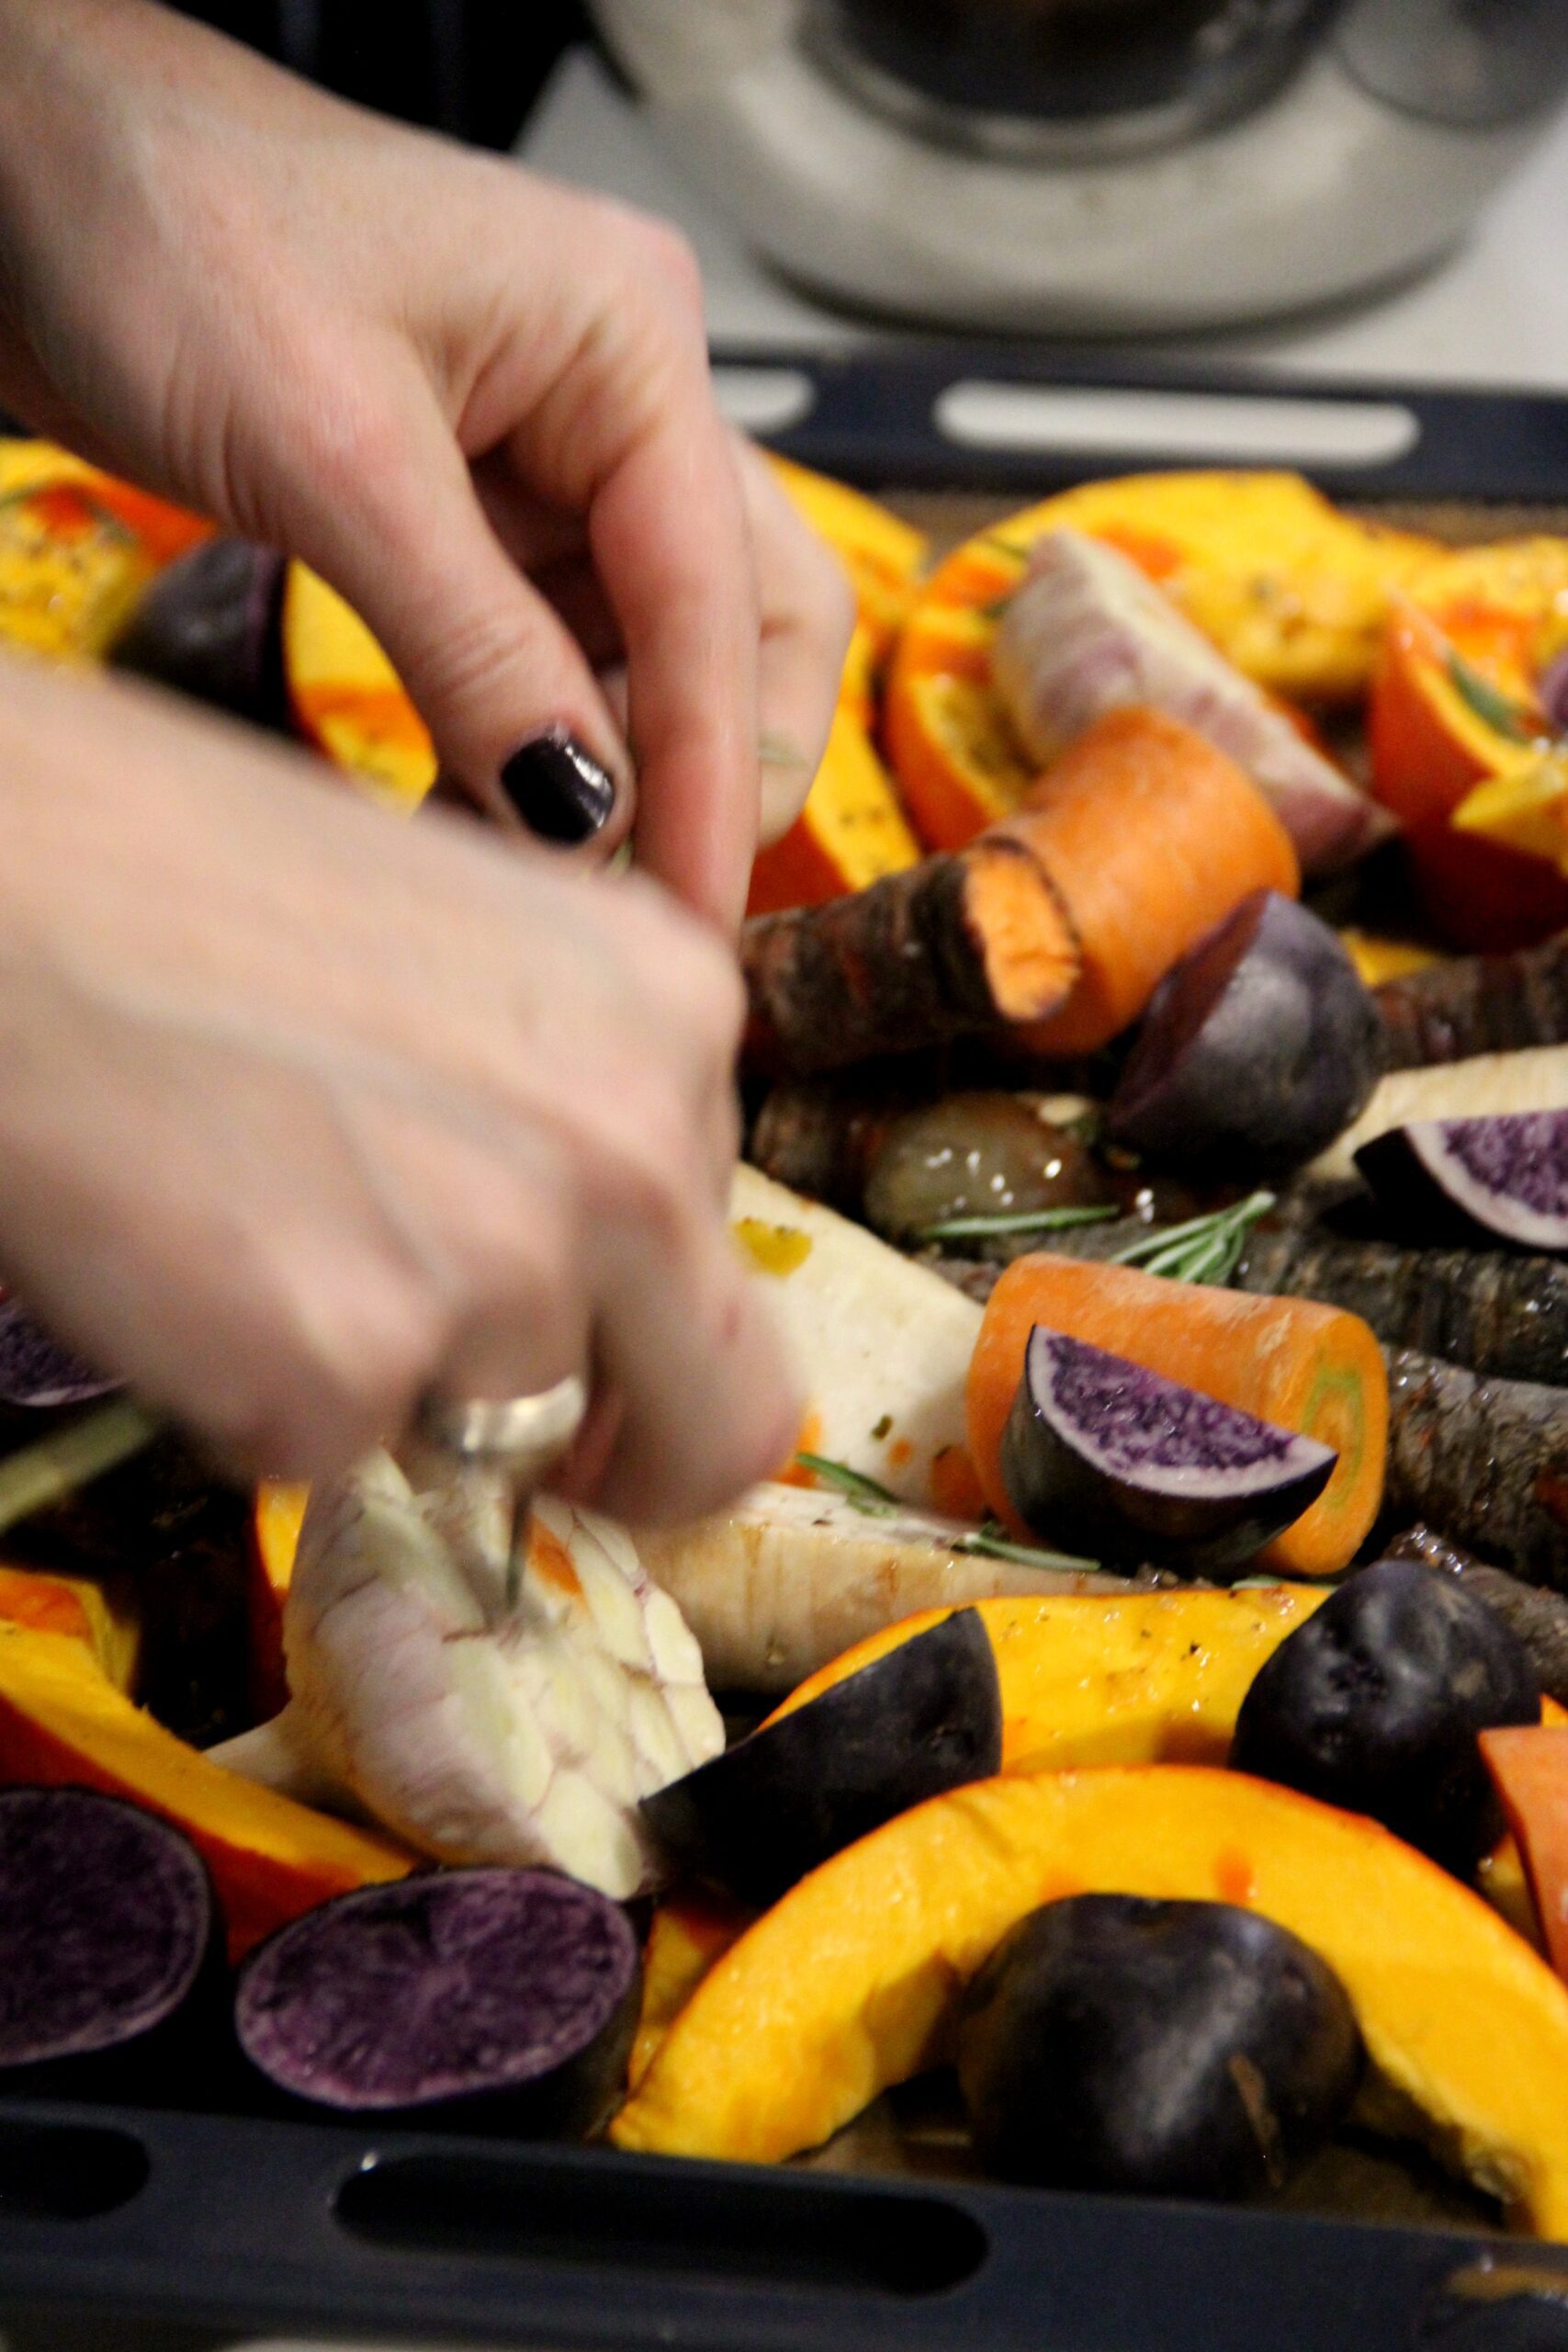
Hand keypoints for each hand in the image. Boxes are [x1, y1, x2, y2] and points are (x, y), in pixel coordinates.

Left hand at [0, 0, 849, 925]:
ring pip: (640, 659)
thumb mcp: (329, 453)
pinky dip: (518, 753)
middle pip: (740, 625)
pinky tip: (473, 825)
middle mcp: (616, 399)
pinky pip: (538, 660)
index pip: (719, 597)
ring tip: (528, 891)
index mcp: (627, 340)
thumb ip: (474, 648)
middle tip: (641, 914)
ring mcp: (548, 457)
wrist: (8, 160)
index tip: (687, 924)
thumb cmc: (155, 220)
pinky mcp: (469, 512)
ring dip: (597, 781)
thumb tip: (580, 818)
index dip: (714, 776)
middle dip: (704, 774)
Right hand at [0, 655, 800, 1513]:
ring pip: (493, 1420)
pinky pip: (327, 1449)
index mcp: (676, 1010)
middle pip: (715, 1414)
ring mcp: (500, 1276)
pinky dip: (252, 1391)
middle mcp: (630, 1151)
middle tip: (535, 1452)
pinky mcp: (340, 1377)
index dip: (650, 1311)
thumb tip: (586, 1244)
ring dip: (389, 1371)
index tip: (601, 1352)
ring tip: (252, 1217)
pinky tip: (182, 1252)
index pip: (730, 1247)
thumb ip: (559, 1088)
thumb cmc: (169, 859)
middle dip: (628, 1453)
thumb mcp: (458, 932)